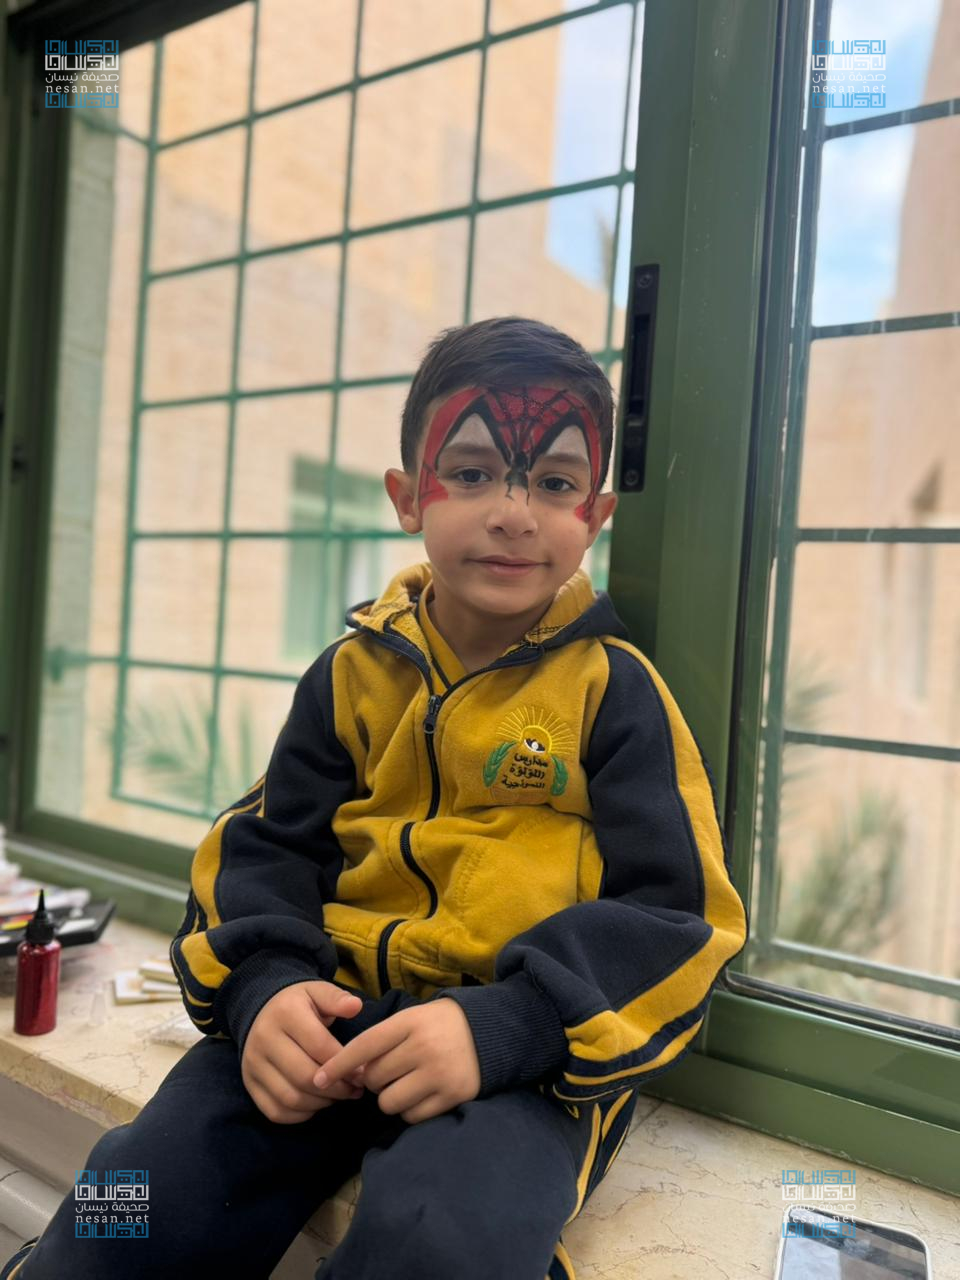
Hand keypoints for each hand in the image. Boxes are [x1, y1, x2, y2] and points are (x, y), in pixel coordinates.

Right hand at [241, 980, 368, 1123]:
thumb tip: (356, 1006)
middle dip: (336, 1088)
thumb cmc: (298, 1004)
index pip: (320, 1046)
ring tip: (339, 1095)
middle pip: (305, 1076)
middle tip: (355, 1089)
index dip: (345, 1064)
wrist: (261, 1010)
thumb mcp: (317, 991)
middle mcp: (264, 1039)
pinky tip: (317, 1102)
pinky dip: (300, 1114)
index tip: (363, 1072)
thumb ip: (337, 999)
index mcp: (285, 1013)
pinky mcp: (249, 1084)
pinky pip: (275, 1111)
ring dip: (321, 1103)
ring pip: (291, 1098)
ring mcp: (253, 1065)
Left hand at [312, 996, 480, 1124]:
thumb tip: (353, 1072)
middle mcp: (424, 1047)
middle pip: (374, 1078)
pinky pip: (412, 1116)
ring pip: (389, 1101)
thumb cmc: (441, 1025)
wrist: (492, 1031)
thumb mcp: (413, 1017)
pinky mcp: (453, 1096)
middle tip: (391, 1070)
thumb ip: (384, 1039)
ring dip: (391, 1096)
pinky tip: (423, 1093)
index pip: (365, 1045)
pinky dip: (411, 1109)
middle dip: (374, 1080)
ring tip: (407, 1082)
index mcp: (411, 1022)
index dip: (338, 1063)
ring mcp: (439, 1074)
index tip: (318, 1077)